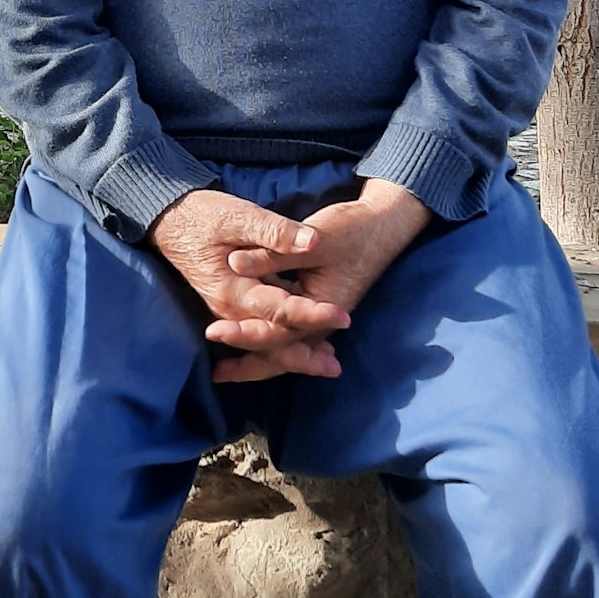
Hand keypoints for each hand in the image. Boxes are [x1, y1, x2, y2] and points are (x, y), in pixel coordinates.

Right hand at [150, 189, 351, 381]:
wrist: (170, 219)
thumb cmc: (203, 215)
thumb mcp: (238, 215)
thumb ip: (274, 231)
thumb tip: (311, 242)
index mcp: (233, 289)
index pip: (280, 310)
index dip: (313, 314)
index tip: (343, 316)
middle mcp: (230, 308)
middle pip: (270, 340)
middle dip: (302, 356)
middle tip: (335, 367)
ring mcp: (229, 308)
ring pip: (264, 340)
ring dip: (293, 353)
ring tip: (326, 362)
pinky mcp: (233, 302)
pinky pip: (258, 329)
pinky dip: (281, 338)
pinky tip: (305, 339)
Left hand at [209, 179, 431, 381]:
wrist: (385, 223)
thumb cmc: (352, 230)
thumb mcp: (314, 239)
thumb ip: (274, 253)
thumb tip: (233, 262)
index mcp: (323, 309)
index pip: (277, 332)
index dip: (244, 334)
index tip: (213, 333)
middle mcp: (323, 321)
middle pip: (282, 352)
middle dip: (250, 364)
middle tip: (216, 374)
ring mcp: (322, 315)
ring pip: (286, 345)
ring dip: (259, 356)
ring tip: (227, 368)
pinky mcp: (319, 305)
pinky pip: (292, 331)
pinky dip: (272, 339)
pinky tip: (254, 338)